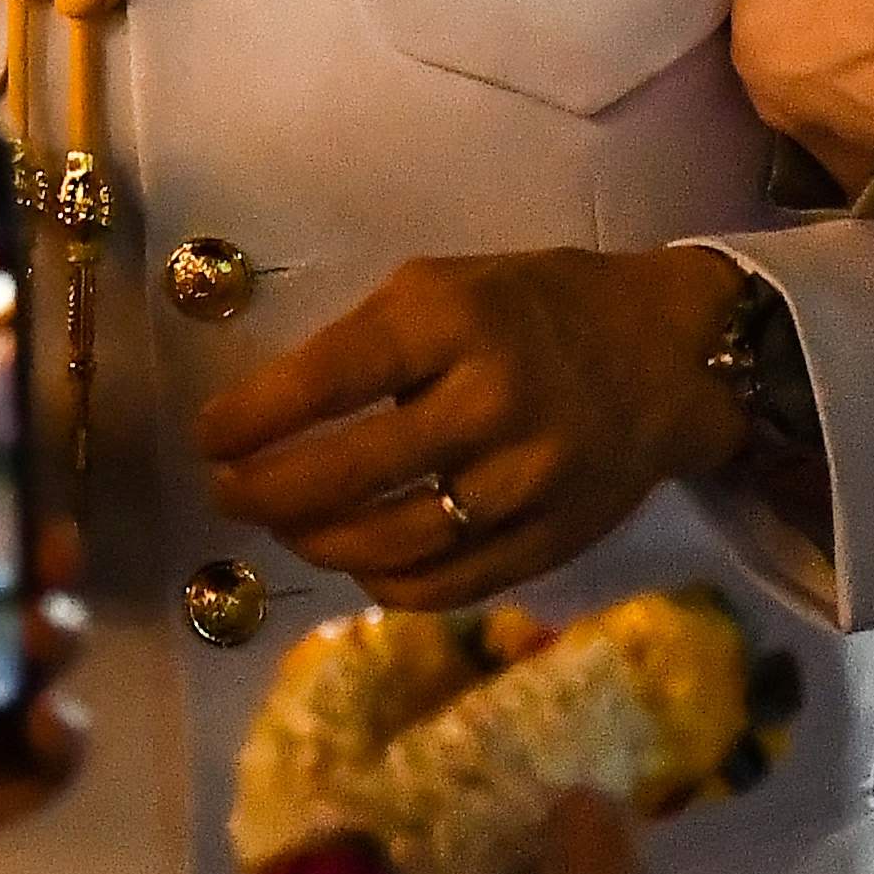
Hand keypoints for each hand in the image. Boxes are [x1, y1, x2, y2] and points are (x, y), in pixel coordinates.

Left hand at [194, 248, 747, 611]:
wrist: (666, 356)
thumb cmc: (532, 310)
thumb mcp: (443, 288)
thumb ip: (362, 342)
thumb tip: (265, 415)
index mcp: (454, 323)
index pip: (326, 380)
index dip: (249, 418)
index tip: (207, 436)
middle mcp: (490, 404)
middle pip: (346, 475)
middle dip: (263, 491)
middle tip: (226, 490)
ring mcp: (523, 483)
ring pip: (388, 544)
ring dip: (313, 542)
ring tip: (283, 525)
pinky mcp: (549, 542)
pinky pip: (442, 586)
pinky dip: (381, 583)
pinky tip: (355, 560)